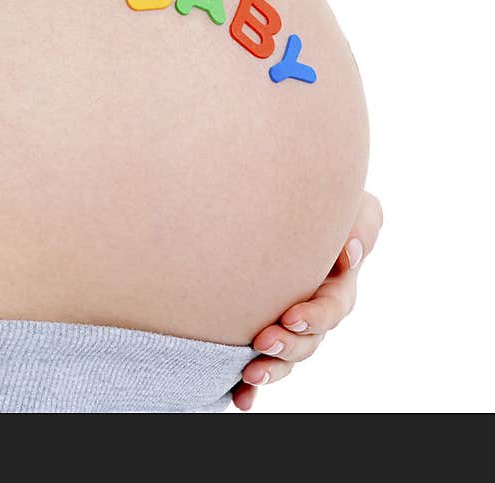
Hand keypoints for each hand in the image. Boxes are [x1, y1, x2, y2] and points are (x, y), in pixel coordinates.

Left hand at [233, 191, 383, 410]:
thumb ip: (361, 222)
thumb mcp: (352, 204)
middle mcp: (313, 309)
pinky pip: (259, 365)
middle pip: (310, 339)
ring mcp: (287, 323)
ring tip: (249, 372)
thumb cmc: (317, 200)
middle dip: (289, 346)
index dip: (316, 316)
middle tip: (262, 342)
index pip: (333, 306)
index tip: (291, 316)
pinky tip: (240, 401)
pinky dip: (250, 389)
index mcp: (335, 283)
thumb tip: (350, 253)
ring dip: (272, 369)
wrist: (270, 201)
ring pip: (287, 356)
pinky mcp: (260, 333)